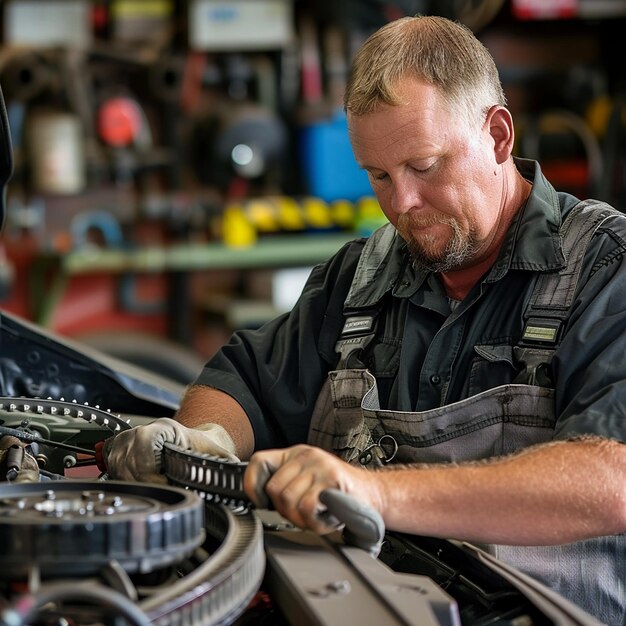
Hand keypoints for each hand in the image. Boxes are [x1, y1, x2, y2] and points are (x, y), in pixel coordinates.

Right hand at [103, 417, 238, 483]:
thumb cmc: (198, 447)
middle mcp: (141, 431)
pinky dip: (121, 478)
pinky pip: (110, 467)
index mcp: (164, 428)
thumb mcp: (213, 453)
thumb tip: (237, 473)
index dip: (151, 469)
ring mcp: (126, 439)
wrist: (188, 441)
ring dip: (133, 483)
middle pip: (129, 461)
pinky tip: (137, 482)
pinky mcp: (117, 448)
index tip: (161, 483)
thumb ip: (224, 462)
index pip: (144, 444)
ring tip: (151, 485)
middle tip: (159, 489)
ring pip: (118, 467)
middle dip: (144, 481)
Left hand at [243, 444, 381, 533]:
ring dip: (300, 518)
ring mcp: (319, 465)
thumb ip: (285, 485)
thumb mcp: (306, 482)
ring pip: (288, 499)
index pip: (259, 461)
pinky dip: (313, 520)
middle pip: (273, 488)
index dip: (252, 485)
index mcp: (295, 454)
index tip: (260, 502)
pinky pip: (307, 506)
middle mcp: (306, 456)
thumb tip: (257, 500)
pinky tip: (324, 517)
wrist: (371, 495)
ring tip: (315, 515)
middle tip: (301, 515)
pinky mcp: (331, 479)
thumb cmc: (336, 493)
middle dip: (284, 510)